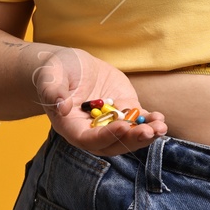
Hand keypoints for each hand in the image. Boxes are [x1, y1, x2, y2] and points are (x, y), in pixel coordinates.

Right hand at [26, 45, 166, 156]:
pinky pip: (137, 121)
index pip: (89, 140)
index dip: (106, 136)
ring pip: (128, 136)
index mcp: (71, 127)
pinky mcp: (123, 111)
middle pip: (113, 143)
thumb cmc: (55, 72)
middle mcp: (91, 131)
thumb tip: (61, 106)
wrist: (69, 66)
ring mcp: (109, 122)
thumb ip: (53, 92)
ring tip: (160, 127)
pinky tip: (160, 118)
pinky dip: (149, 121)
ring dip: (146, 134)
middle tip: (148, 132)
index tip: (122, 127)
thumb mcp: (49, 77)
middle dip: (132, 139)